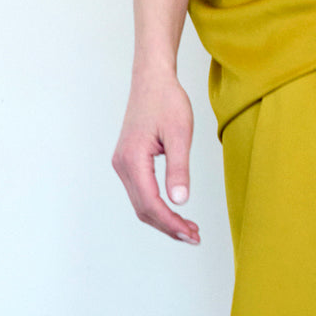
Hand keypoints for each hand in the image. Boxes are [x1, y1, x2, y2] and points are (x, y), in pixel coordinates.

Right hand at [111, 69, 199, 242]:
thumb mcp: (180, 133)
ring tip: (188, 228)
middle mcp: (122, 165)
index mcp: (132, 160)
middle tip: (194, 236)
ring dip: (163, 218)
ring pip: (141, 202)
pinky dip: (157, 205)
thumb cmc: (167, 100)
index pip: (151, 203)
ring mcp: (122, 164)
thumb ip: (179, 168)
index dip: (171, 223)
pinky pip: (141, 191)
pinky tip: (174, 208)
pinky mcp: (128, 161)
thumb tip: (180, 201)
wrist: (152, 79)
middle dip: (168, 226)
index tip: (191, 234)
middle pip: (143, 209)